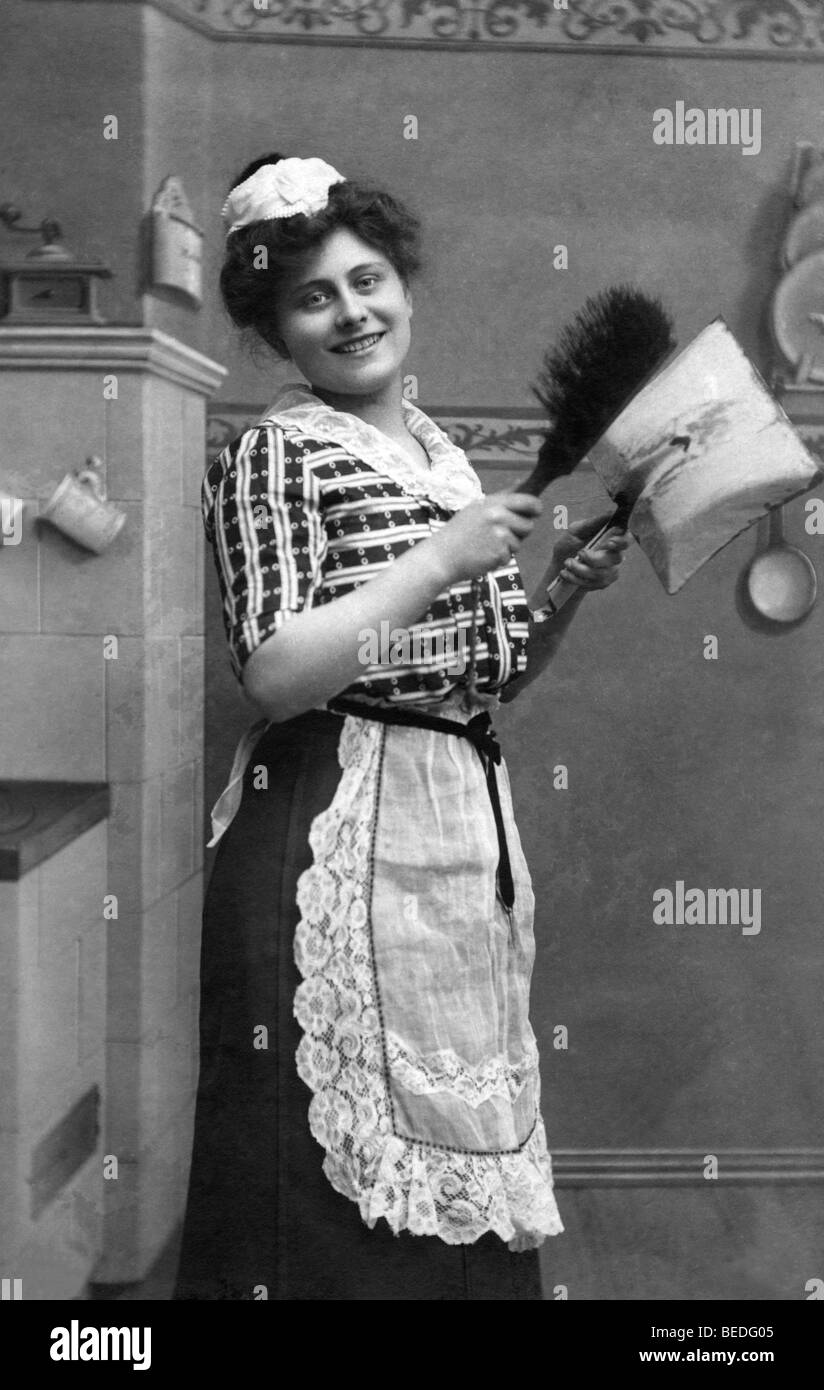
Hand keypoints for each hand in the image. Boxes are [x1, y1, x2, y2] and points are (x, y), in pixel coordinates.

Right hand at [428, 490, 542, 586]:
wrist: (441, 556)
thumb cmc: (458, 533)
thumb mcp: (477, 508)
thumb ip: (502, 498)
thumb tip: (523, 483)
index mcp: (493, 503)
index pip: (527, 501)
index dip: (535, 508)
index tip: (535, 512)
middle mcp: (498, 516)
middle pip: (528, 525)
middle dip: (520, 532)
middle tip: (500, 536)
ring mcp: (499, 535)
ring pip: (519, 543)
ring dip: (508, 547)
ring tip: (486, 545)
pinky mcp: (499, 553)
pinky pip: (509, 556)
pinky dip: (499, 558)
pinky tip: (483, 555)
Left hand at [552, 511, 630, 589]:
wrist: (559, 566)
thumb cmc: (569, 545)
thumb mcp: (576, 530)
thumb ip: (593, 523)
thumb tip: (609, 513)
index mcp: (611, 538)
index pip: (627, 538)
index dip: (622, 541)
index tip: (609, 543)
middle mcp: (615, 554)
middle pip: (615, 558)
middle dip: (594, 558)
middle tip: (579, 553)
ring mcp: (610, 570)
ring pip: (601, 573)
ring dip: (580, 569)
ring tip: (567, 563)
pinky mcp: (603, 582)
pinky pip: (593, 582)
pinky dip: (576, 578)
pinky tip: (566, 573)